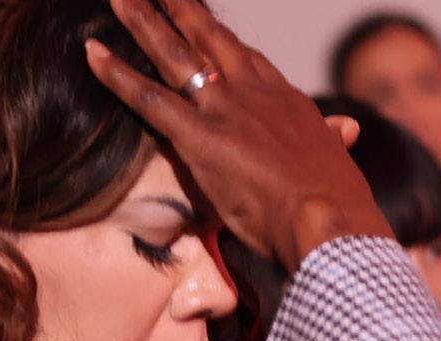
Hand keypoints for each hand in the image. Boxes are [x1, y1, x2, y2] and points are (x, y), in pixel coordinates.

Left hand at [85, 0, 390, 272]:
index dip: (222, 39)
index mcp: (286, 100)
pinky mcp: (197, 135)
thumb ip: (334, 140)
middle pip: (208, 37)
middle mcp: (253, 92)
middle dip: (180, 8)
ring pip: (173, 54)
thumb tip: (348, 129)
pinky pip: (148, 97)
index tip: (205, 23)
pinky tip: (92, 52)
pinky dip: (116, 74)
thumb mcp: (338, 160)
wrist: (329, 218)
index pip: (247, 58)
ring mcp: (224, 109)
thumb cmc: (337, 201)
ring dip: (141, 21)